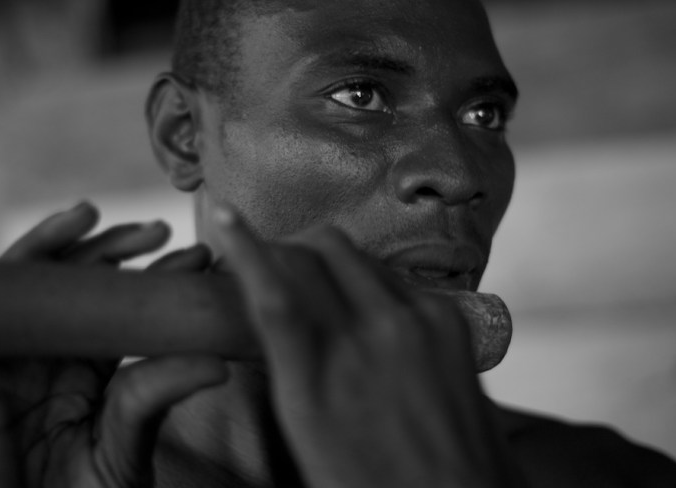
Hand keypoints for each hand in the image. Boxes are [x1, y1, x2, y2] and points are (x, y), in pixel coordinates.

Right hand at [0, 203, 228, 487]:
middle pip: (68, 282)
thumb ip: (158, 396)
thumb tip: (220, 362)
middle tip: (156, 230)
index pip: (118, 305)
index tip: (197, 259)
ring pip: (12, 288)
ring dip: (44, 243)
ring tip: (84, 215)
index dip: (153, 276)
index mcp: (85, 365)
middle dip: (110, 247)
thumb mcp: (128, 443)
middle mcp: (42, 356)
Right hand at [210, 204, 525, 487]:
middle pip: (317, 250)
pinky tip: (366, 307)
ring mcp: (416, 322)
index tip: (225, 216)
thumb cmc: (376, 487)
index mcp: (318, 381)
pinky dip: (370, 278)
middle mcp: (369, 337)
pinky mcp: (450, 320)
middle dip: (289, 246)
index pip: (273, 288)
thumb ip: (291, 365)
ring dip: (329, 257)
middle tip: (277, 265)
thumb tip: (274, 313)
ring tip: (320, 286)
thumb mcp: (309, 434)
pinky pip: (396, 275)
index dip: (244, 243)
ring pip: (357, 254)